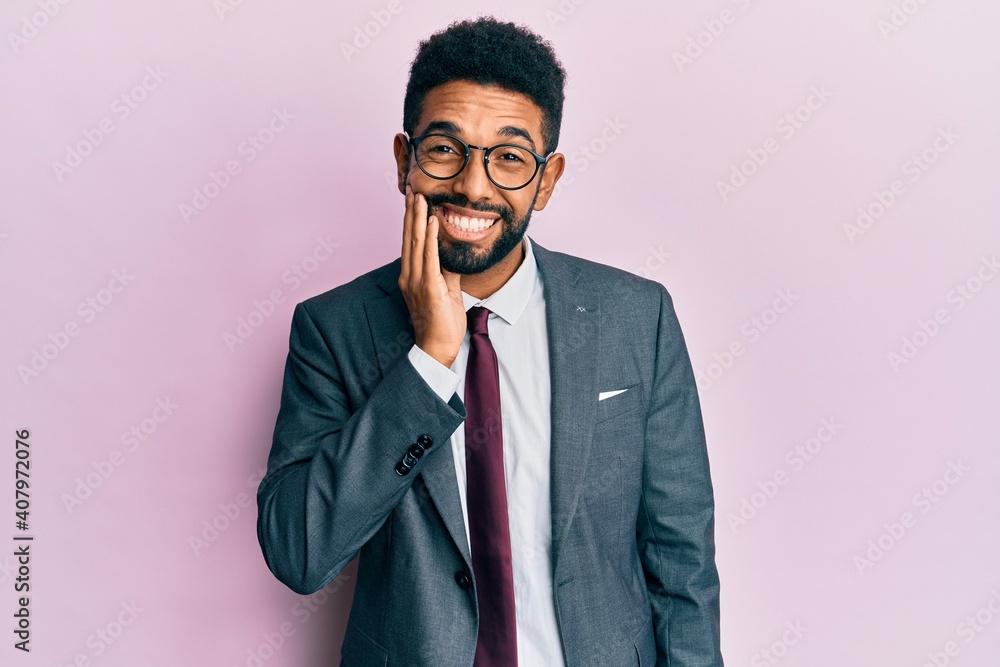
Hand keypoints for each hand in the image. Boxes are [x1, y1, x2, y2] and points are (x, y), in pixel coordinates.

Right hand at [398, 183, 465, 367]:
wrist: (438, 347)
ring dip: (418, 218)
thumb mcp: (446, 289)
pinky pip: (429, 257)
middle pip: (409, 237)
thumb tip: (451, 252)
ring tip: (419, 198)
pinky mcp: (428, 287)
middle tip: (412, 190)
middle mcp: (409, 275)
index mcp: (412, 276)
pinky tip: (432, 221)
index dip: (411, 220)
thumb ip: (446, 270)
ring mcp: (416, 281)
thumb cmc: (442, 322)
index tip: (413, 201)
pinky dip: (431, 237)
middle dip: (411, 212)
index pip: (411, 242)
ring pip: (416, 242)